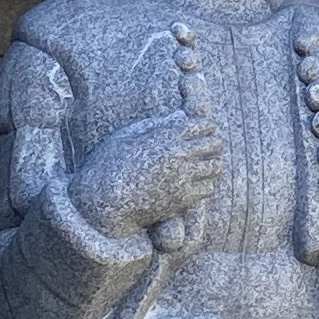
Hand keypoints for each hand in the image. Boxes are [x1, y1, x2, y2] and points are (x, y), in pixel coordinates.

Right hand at [69, 104, 221, 247]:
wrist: (102, 201)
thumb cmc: (109, 164)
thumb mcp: (128, 135)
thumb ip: (156, 125)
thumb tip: (179, 117)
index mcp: (165, 135)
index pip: (203, 125)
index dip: (208, 127)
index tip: (207, 130)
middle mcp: (177, 154)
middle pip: (215, 144)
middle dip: (215, 143)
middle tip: (212, 147)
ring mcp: (181, 177)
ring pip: (216, 167)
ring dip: (213, 164)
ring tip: (208, 165)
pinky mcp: (182, 199)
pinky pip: (209, 188)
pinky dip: (207, 184)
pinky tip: (199, 183)